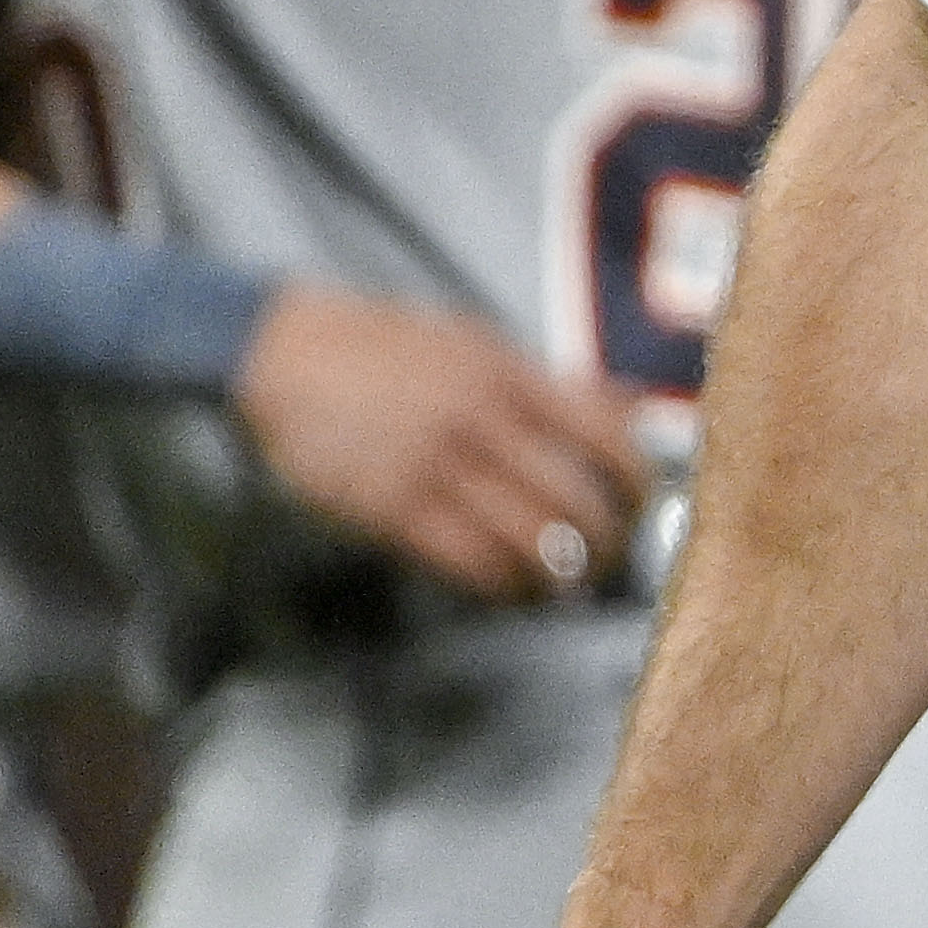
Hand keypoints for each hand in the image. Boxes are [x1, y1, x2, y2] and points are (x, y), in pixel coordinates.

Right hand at [234, 288, 643, 603]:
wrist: (284, 350)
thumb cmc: (380, 346)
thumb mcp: (470, 340)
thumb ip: (540, 378)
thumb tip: (618, 406)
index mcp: (507, 374)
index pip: (604, 435)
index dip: (637, 482)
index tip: (643, 505)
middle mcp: (481, 420)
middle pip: (573, 502)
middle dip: (604, 545)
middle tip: (606, 561)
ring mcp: (436, 466)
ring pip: (529, 542)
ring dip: (557, 576)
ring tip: (562, 585)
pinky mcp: (393, 508)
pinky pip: (471, 563)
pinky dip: (503, 585)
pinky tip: (509, 587)